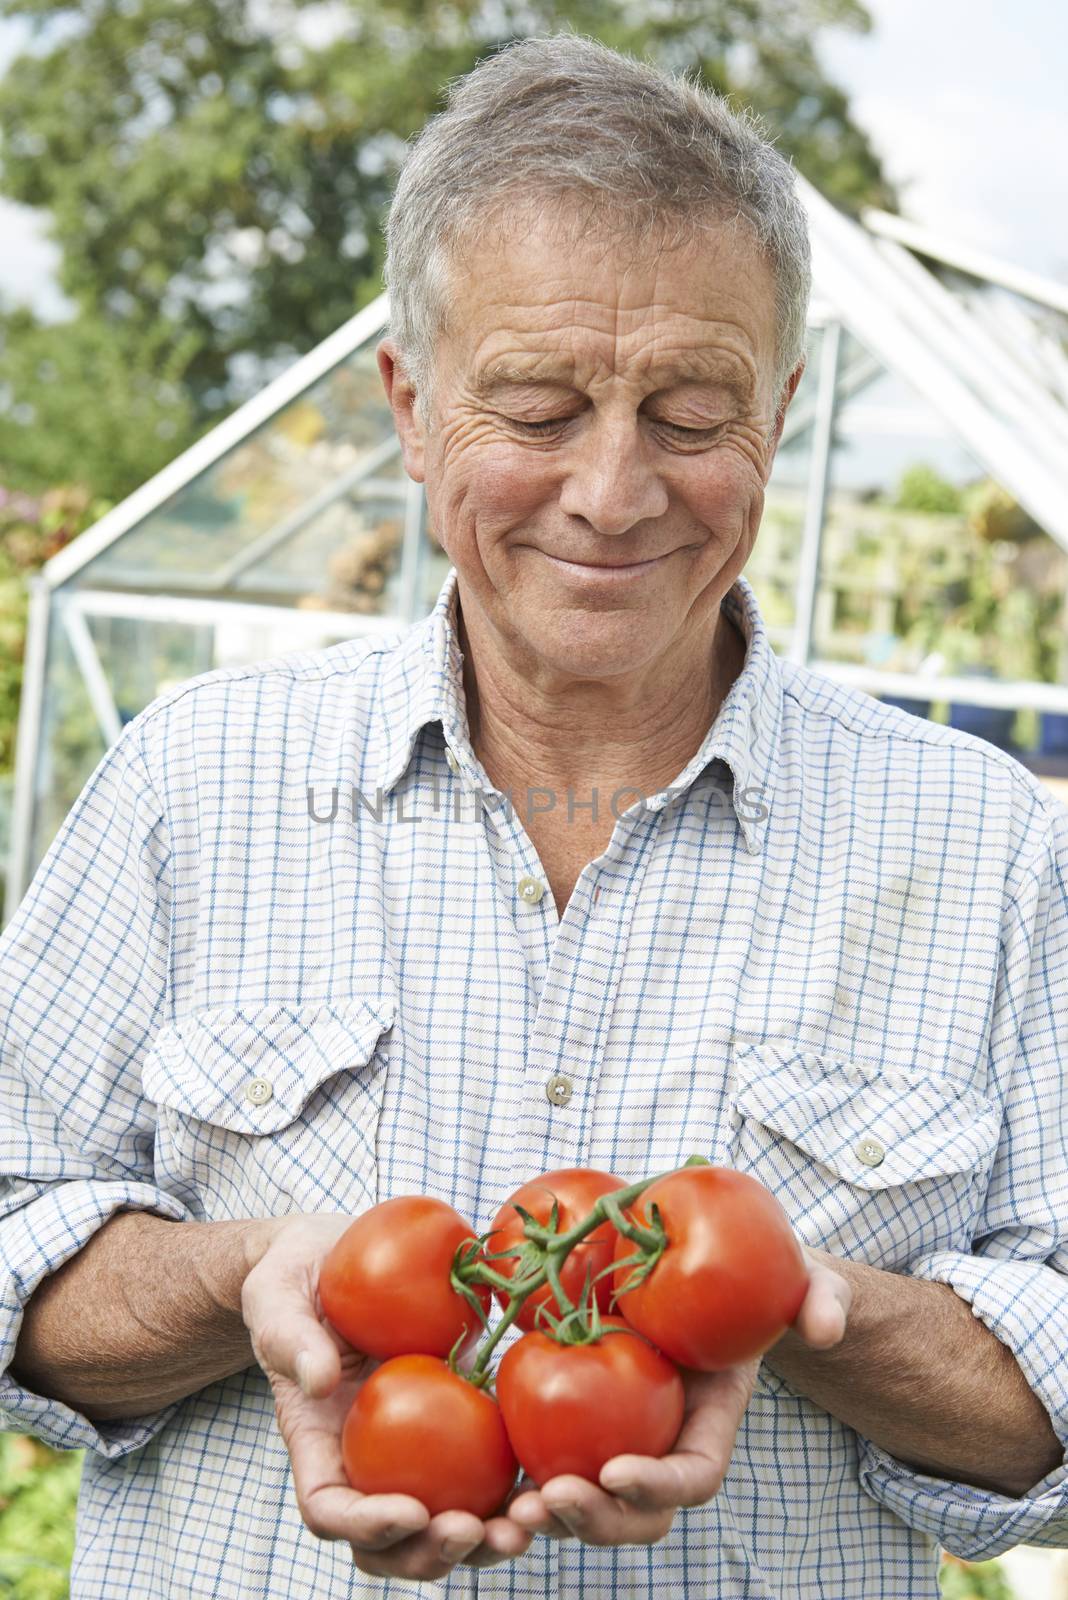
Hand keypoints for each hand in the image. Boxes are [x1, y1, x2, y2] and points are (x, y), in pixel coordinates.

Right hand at [240, 1214, 533, 1581]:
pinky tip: (552, 1476)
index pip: (331, 1511)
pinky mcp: (455, 1421)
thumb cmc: (294, 1281)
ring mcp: (411, 1450)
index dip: (368, 1527)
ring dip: (485, 1537)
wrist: (334, 1257)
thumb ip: (291, 1337)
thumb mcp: (276, 1299)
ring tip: (526, 1523)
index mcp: (318, 1443)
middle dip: (432, 1553)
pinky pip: (486, 1467)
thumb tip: (319, 1379)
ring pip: (445, 1520)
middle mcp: (365, 1461)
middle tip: (475, 1530)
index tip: (411, 1511)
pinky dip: (516, 1485)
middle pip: (391, 1543)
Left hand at [504, 1239, 851, 1546]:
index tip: (617, 1470)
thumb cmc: (754, 1278)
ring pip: (587, 1506)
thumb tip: (825, 1324)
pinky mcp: (575, 1423)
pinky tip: (487, 1486)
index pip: (692, 1477)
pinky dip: (518, 1483)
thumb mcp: (800, 1279)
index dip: (658, 1483)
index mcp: (710, 1425)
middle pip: (635, 1514)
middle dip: (595, 1521)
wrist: (699, 1274)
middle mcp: (663, 1447)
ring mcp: (618, 1442)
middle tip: (551, 1501)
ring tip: (512, 1515)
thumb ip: (821, 1299)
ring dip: (551, 1519)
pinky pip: (546, 1465)